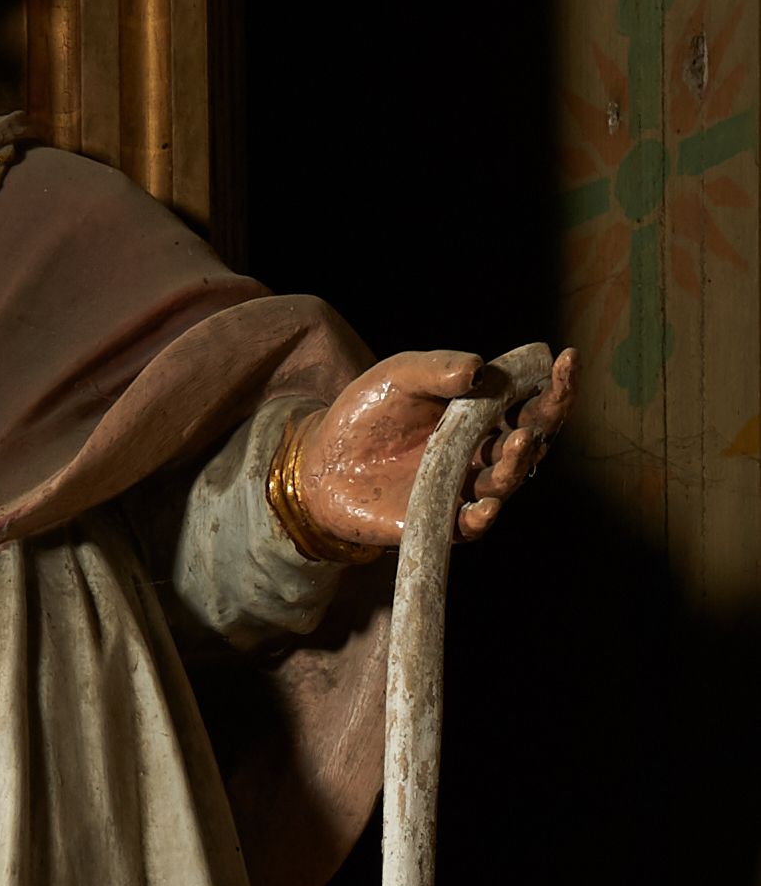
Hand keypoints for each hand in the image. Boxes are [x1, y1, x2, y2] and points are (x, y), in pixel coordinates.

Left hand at [287, 345, 575, 550]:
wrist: (320, 461)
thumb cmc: (367, 413)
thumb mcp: (401, 376)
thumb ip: (439, 368)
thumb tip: (480, 369)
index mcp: (482, 414)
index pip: (532, 400)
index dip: (556, 384)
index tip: (567, 359)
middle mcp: (481, 452)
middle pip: (531, 441)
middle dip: (545, 424)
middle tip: (543, 412)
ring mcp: (463, 488)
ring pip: (506, 481)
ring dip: (515, 466)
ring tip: (517, 444)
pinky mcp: (439, 521)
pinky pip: (470, 525)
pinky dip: (481, 517)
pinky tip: (484, 506)